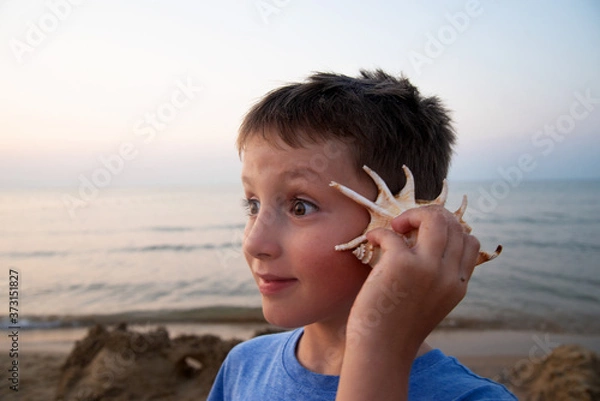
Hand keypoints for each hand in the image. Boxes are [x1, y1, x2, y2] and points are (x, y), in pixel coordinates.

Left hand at [349, 204, 479, 346]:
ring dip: (412, 215)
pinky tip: (371, 241)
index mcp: (457, 285)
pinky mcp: (400, 265)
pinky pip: (393, 233)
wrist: (381, 351)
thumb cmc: (397, 327)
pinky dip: (380, 232)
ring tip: (396, 227)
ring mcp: (427, 269)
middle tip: (407, 225)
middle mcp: (447, 275)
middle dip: (429, 214)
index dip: (448, 228)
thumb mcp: (429, 302)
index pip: (469, 241)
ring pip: (434, 219)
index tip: (424, 233)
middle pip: (453, 224)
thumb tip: (419, 243)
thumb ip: (435, 277)